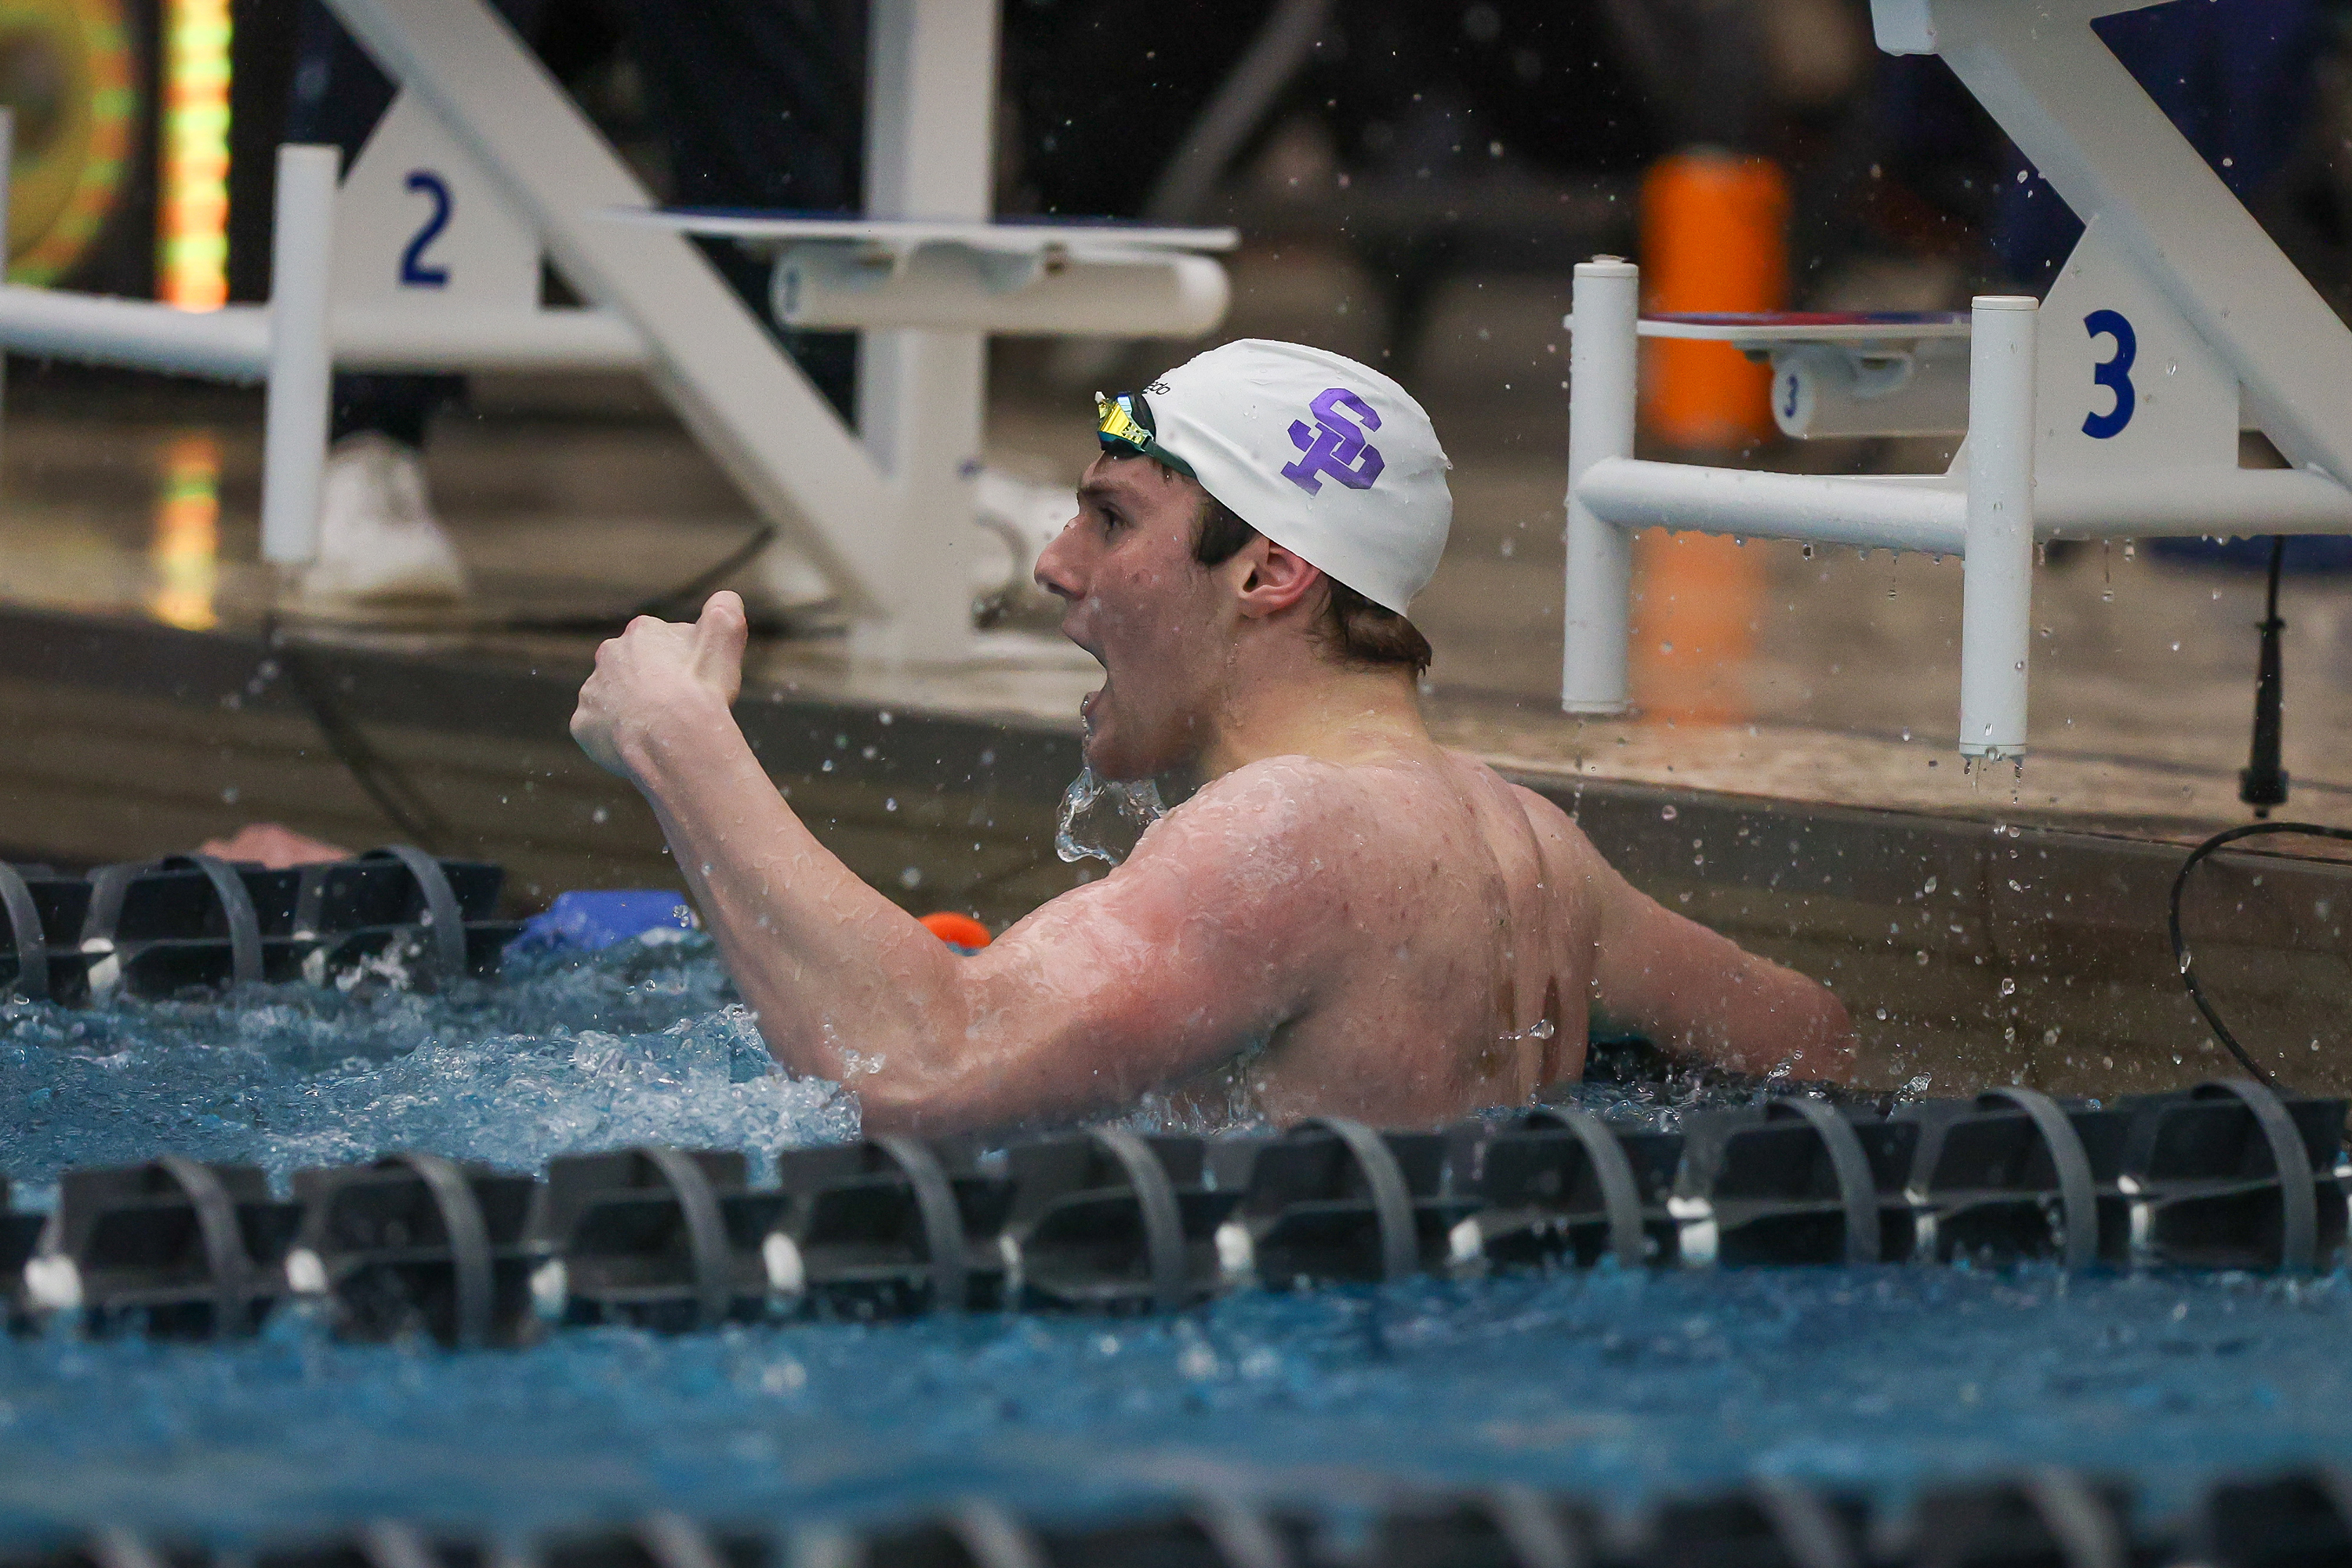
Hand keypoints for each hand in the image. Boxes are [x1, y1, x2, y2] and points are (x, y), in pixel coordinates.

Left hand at [572, 591, 748, 779]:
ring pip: (614, 699)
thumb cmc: (700, 691)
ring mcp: (592, 690)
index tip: (694, 683)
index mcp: (642, 632)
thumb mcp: (724, 639)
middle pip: (634, 670)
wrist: (674, 742)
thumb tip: (726, 598)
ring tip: (657, 730)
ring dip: (631, 710)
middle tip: (677, 708)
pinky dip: (614, 736)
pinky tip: (637, 744)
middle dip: (651, 685)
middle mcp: (609, 654)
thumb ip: (725, 610)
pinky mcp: (583, 724)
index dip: (682, 665)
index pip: (663, 644)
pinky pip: (599, 729)